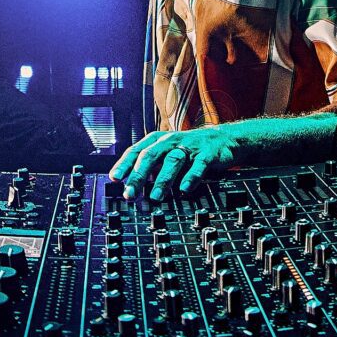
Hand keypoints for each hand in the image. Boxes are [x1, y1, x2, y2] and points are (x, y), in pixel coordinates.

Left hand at [108, 128, 240, 200]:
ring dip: (163, 179)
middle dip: (139, 175)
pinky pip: (198, 165)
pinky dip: (191, 177)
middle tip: (130, 193)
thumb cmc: (188, 149)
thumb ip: (150, 168)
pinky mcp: (207, 154)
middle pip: (151, 155)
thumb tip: (130, 186)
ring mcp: (190, 147)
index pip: (136, 150)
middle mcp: (171, 141)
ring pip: (173, 160)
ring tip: (156, 197)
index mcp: (158, 140)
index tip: (115, 179)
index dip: (124, 164)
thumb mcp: (166, 154)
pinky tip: (184, 189)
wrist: (221, 139)